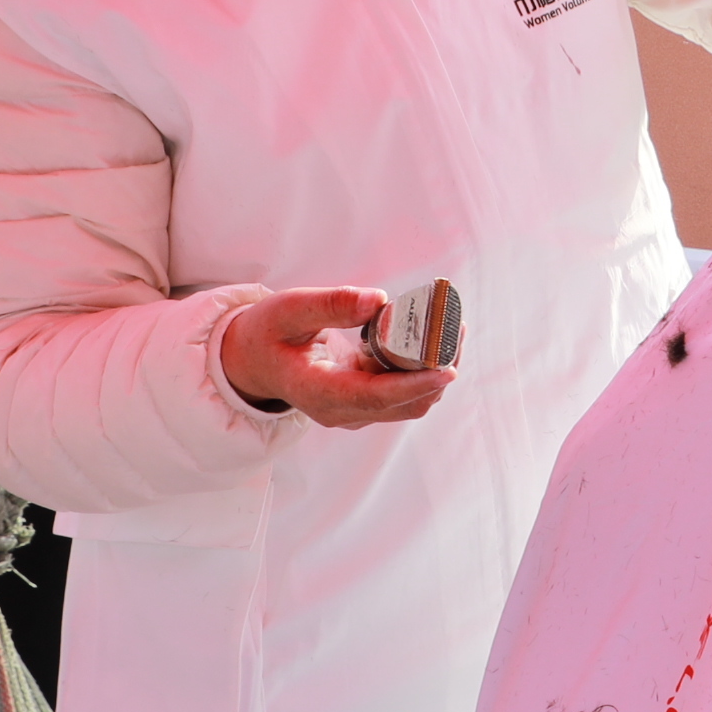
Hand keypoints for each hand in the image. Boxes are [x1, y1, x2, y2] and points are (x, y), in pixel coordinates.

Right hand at [217, 285, 451, 429]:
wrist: (254, 361)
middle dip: (437, 369)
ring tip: (452, 327)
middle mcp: (340, 411)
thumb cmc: (268, 333)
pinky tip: (434, 335)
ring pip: (410, 401)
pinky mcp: (366, 402)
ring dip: (436, 369)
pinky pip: (404, 392)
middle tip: (456, 327)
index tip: (447, 368)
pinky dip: (423, 368)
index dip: (414, 383)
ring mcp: (355, 411)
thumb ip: (330, 305)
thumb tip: (379, 300)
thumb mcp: (288, 309)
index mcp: (317, 392)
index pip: (374, 396)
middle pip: (404, 403)